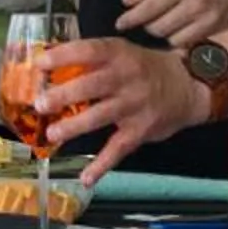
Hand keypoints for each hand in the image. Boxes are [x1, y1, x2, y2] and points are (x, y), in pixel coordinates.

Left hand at [33, 38, 212, 183]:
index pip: (89, 51)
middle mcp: (127, 78)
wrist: (188, 86)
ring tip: (53, 133)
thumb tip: (45, 67)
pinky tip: (85, 177)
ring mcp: (135, 105)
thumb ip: (90, 59)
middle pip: (93, 85)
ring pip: (102, 116)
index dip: (64, 55)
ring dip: (75, 126)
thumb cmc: (143, 67)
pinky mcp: (141, 130)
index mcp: (119, 54)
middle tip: (40, 103)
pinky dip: (102, 165)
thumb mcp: (122, 53)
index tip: (40, 62)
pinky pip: (119, 149)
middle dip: (65, 94)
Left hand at [116, 0, 227, 47]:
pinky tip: (181, 31)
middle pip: (159, 27)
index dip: (131, 18)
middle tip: (146, 20)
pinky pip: (193, 44)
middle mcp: (196, 3)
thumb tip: (128, 1)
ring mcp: (210, 19)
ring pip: (174, 39)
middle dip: (147, 25)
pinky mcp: (222, 31)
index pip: (149, 8)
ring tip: (165, 23)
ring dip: (165, 34)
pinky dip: (182, 40)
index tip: (119, 24)